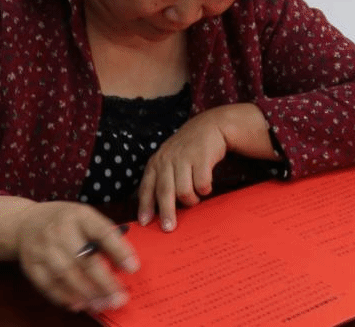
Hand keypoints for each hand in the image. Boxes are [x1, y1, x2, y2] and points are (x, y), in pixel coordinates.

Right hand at [15, 201, 137, 312]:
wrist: (25, 222)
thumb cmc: (65, 221)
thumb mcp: (85, 217)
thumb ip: (103, 235)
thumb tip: (124, 261)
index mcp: (80, 215)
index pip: (103, 232)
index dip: (119, 250)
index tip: (133, 268)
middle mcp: (59, 230)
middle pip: (84, 259)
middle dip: (104, 281)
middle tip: (119, 298)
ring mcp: (42, 248)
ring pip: (66, 274)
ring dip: (87, 293)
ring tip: (103, 304)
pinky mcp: (31, 265)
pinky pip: (48, 285)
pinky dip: (65, 297)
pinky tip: (80, 305)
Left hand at [137, 109, 228, 231]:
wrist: (210, 126)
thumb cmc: (188, 149)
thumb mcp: (169, 160)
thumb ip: (162, 179)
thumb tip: (156, 208)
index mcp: (156, 162)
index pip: (147, 187)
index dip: (145, 206)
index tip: (145, 222)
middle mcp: (167, 160)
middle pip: (164, 192)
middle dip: (166, 212)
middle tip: (169, 227)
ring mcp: (184, 158)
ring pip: (183, 190)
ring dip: (191, 200)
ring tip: (195, 199)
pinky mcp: (201, 157)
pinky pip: (202, 184)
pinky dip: (204, 190)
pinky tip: (206, 187)